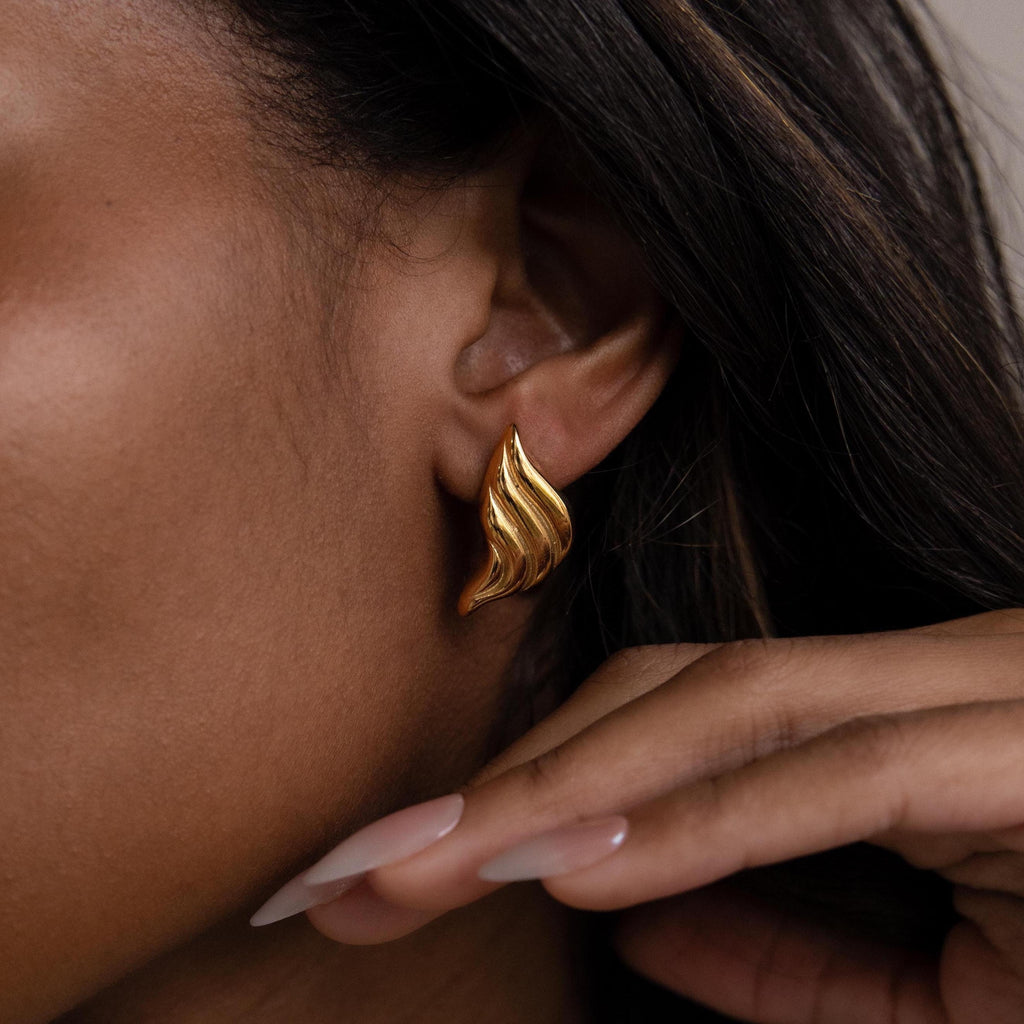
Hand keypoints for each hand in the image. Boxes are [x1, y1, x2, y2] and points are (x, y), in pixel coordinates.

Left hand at [304, 610, 1023, 1022]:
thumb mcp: (931, 973)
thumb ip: (784, 938)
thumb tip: (632, 913)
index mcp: (891, 718)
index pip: (672, 713)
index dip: (526, 780)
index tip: (397, 859)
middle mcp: (928, 677)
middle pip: (664, 695)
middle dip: (504, 783)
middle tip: (354, 870)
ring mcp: (980, 692)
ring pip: (726, 705)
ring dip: (564, 790)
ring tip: (424, 865)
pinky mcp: (1019, 743)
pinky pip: (832, 772)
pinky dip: (697, 820)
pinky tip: (577, 866)